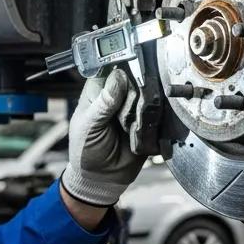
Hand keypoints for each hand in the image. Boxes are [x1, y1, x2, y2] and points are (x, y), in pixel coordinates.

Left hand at [61, 67, 145, 207]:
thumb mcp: (88, 125)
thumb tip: (119, 76)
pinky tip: (140, 132)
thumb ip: (103, 102)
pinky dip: (152, 121)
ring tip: (128, 127)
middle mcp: (118, 95)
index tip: (128, 69)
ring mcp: (134, 107)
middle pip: (134, 78)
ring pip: (148, 94)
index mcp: (97, 90)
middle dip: (132, 93)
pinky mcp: (147, 121)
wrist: (102, 178)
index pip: (111, 66)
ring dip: (141, 110)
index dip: (120, 65)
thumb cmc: (86, 150)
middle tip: (124, 112)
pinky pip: (157, 113)